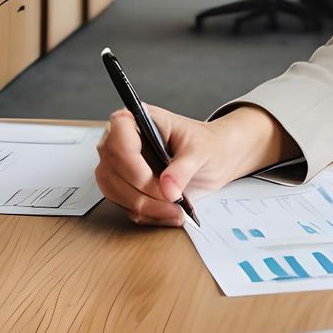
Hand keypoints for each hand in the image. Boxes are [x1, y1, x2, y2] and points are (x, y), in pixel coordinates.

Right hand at [95, 104, 288, 226]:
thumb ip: (184, 169)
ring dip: (144, 207)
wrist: (221, 158)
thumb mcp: (203, 152)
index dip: (132, 162)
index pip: (117, 136)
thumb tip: (167, 188)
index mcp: (136, 118)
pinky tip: (172, 215)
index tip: (156, 182)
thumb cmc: (211, 144)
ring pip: (114, 191)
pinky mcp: (127, 187)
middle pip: (112, 169)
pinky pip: (126, 206)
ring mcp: (120, 164)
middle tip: (172, 205)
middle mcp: (122, 140)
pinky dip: (148, 215)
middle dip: (141, 191)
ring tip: (177, 213)